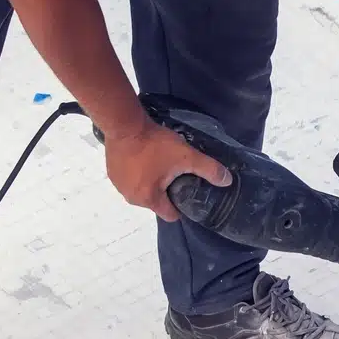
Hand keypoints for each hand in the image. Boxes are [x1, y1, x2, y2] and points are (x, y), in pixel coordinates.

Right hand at [103, 118, 231, 221]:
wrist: (124, 124)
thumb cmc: (155, 144)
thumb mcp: (187, 156)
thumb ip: (209, 169)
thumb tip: (227, 181)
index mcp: (149, 199)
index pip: (170, 215)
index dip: (181, 206)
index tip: (186, 190)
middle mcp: (132, 198)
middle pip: (156, 203)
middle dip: (166, 192)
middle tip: (174, 172)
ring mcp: (119, 186)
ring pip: (142, 191)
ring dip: (150, 182)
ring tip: (158, 164)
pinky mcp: (111, 173)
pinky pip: (130, 180)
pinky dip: (137, 174)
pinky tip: (144, 159)